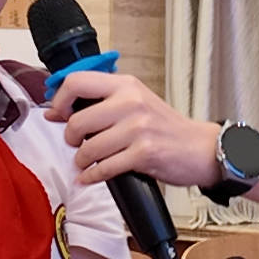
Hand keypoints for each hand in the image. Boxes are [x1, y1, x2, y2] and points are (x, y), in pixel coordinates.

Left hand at [51, 70, 221, 189]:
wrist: (200, 147)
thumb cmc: (165, 127)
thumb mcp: (136, 101)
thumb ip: (102, 101)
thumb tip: (58, 111)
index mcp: (126, 85)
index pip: (76, 82)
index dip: (60, 100)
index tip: (57, 114)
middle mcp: (131, 102)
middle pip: (77, 120)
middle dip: (70, 138)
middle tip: (76, 143)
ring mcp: (138, 128)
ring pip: (88, 148)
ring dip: (82, 160)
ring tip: (87, 161)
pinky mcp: (143, 153)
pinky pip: (104, 168)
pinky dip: (92, 176)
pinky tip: (91, 176)